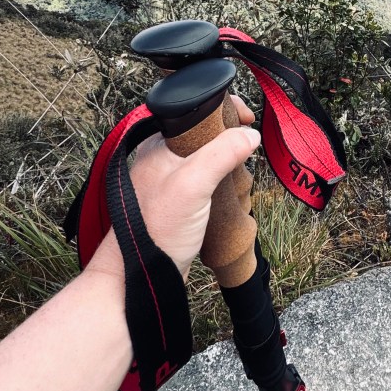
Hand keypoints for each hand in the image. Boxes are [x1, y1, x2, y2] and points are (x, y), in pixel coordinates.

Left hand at [87, 96, 259, 279]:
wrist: (140, 276)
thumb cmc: (156, 229)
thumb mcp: (192, 182)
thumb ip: (221, 153)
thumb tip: (250, 135)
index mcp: (159, 143)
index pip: (198, 113)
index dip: (225, 113)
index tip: (247, 120)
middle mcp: (164, 159)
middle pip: (211, 139)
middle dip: (232, 151)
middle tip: (239, 166)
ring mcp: (172, 182)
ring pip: (213, 165)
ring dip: (230, 177)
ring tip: (232, 193)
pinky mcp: (180, 204)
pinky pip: (210, 187)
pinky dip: (223, 194)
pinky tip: (226, 206)